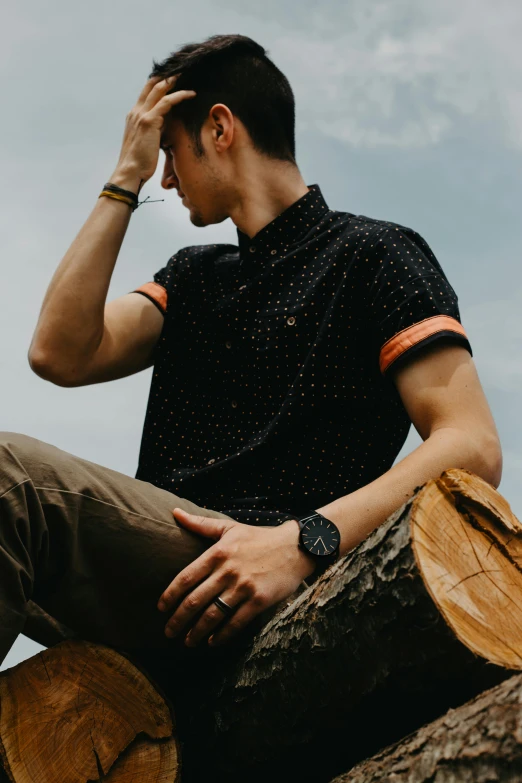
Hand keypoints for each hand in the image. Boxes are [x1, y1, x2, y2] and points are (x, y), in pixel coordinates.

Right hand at [110, 74, 196, 189]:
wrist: (130, 172)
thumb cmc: (139, 163)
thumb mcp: (145, 143)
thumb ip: (153, 132)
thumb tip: (164, 130)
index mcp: (133, 116)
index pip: (146, 93)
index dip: (158, 83)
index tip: (172, 78)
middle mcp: (136, 112)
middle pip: (151, 86)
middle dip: (166, 76)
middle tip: (181, 70)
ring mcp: (141, 115)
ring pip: (159, 90)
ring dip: (174, 81)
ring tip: (187, 76)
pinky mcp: (149, 121)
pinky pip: (167, 102)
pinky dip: (180, 95)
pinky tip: (191, 94)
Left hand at [157, 509, 315, 647]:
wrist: (296, 547)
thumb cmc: (259, 537)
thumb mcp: (229, 527)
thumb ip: (200, 523)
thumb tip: (174, 511)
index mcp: (218, 553)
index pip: (186, 578)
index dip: (170, 595)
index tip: (161, 608)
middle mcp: (228, 571)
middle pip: (195, 601)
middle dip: (178, 620)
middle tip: (168, 632)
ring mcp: (243, 587)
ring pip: (212, 615)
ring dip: (196, 632)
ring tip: (187, 641)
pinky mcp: (259, 601)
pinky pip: (235, 623)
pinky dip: (221, 635)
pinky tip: (212, 642)